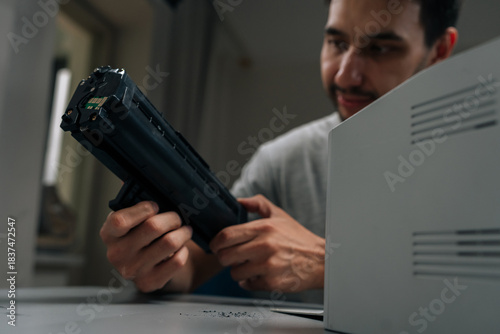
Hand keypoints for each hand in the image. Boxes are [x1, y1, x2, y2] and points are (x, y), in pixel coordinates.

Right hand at [100, 201, 192, 292]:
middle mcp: (117, 254)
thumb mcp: (135, 220)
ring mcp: (133, 271)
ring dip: (183, 233)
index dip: (142, 210)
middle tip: (178, 218)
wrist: (155, 269)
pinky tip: (180, 249)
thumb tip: (132, 177)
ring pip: (169, 242)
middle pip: (152, 228)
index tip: (155, 206)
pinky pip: (176, 261)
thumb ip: (134, 200)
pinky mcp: (150, 283)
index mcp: (109, 234)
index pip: (119, 221)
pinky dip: (183, 252)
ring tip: (184, 230)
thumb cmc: (145, 239)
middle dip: (172, 218)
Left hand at [210, 195, 324, 292]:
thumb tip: (239, 201)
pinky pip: (247, 285)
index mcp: (263, 228)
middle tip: (232, 256)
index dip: (215, 242)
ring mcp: (267, 266)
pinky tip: (258, 275)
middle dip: (224, 257)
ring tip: (249, 265)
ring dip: (238, 271)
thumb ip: (258, 204)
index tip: (216, 245)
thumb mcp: (279, 215)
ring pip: (234, 272)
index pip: (226, 235)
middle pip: (225, 255)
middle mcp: (263, 246)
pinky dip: (249, 282)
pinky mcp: (271, 282)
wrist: (320, 260)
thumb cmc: (299, 238)